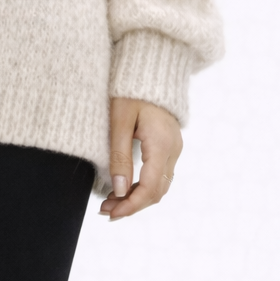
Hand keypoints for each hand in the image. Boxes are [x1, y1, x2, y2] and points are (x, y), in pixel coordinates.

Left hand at [99, 97, 182, 219]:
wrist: (149, 67)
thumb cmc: (130, 89)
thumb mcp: (119, 120)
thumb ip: (119, 155)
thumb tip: (118, 190)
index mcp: (162, 144)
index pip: (149, 188)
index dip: (130, 205)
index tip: (110, 213)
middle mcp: (173, 150)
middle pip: (157, 192)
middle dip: (132, 205)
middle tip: (106, 211)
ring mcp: (174, 148)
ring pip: (159, 186)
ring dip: (137, 197)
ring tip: (111, 203)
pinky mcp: (169, 145)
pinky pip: (160, 175)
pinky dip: (143, 186)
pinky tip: (124, 187)